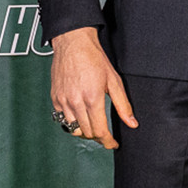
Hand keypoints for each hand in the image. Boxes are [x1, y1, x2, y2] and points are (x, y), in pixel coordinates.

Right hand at [50, 26, 136, 148]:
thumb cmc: (94, 59)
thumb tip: (132, 123)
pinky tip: (81, 117)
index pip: (100, 131)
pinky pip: (63, 120)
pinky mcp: (55, 99)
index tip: (113, 144)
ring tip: (94, 126)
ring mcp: (63, 101)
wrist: (73, 44)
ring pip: (73, 130)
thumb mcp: (114, 81)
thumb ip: (123, 105)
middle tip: (106, 135)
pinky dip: (73, 123)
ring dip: (85, 132)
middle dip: (98, 137)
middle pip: (87, 133)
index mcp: (92, 98)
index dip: (108, 141)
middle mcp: (75, 102)